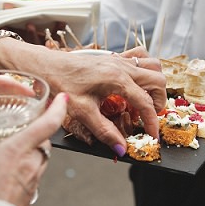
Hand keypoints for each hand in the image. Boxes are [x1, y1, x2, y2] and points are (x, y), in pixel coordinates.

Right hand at [0, 93, 67, 205]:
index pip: (47, 124)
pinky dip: (27, 167)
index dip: (58, 109)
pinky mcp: (30, 195)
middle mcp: (31, 164)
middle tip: (30, 123)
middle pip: (45, 141)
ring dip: (33, 150)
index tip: (63, 99)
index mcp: (18, 151)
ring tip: (15, 147)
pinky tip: (9, 171)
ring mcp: (33, 181)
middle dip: (39, 131)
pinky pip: (34, 174)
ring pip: (41, 158)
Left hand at [42, 46, 165, 154]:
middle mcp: (122, 66)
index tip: (153, 136)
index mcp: (117, 80)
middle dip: (159, 101)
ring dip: (155, 83)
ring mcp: (119, 59)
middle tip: (149, 118)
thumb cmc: (60, 84)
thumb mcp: (82, 112)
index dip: (152, 122)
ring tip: (146, 100)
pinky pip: (140, 56)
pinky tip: (136, 82)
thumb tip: (121, 148)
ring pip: (153, 65)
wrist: (45, 66)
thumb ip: (105, 131)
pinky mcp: (113, 57)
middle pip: (158, 80)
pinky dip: (145, 68)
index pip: (146, 103)